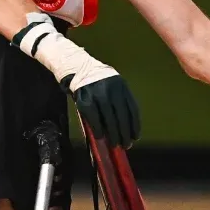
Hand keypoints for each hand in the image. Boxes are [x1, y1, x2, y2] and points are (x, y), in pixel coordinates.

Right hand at [9, 11, 140, 148]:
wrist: (75, 65)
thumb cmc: (94, 78)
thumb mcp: (111, 84)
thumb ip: (118, 99)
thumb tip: (123, 124)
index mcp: (121, 85)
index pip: (132, 109)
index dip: (134, 125)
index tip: (135, 137)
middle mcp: (112, 89)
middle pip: (122, 116)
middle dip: (124, 133)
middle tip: (125, 144)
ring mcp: (98, 93)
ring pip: (110, 119)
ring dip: (113, 134)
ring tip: (114, 144)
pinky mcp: (85, 98)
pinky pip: (94, 117)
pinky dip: (98, 128)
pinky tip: (100, 136)